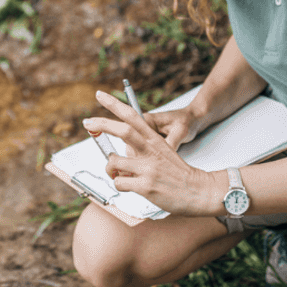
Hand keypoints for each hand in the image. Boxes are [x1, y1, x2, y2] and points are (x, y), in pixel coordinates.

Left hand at [82, 91, 217, 216]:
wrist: (199, 190)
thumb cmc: (178, 173)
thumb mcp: (163, 152)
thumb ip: (141, 150)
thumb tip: (118, 155)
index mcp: (155, 140)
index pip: (133, 116)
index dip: (114, 105)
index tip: (100, 95)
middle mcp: (151, 151)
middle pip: (123, 131)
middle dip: (102, 124)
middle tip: (87, 122)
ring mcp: (148, 168)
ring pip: (114, 162)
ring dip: (111, 168)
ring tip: (119, 173)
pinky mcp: (146, 186)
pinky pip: (119, 183)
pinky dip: (119, 185)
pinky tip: (130, 186)